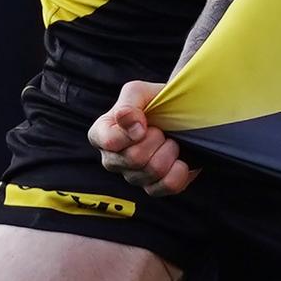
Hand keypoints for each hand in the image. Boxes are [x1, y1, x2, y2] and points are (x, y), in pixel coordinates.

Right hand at [87, 80, 199, 196]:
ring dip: (169, 150)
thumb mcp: (137, 92)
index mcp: (102, 134)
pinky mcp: (153, 188)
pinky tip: (179, 159)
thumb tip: (126, 120)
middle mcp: (112, 159)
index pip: (109, 141)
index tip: (145, 123)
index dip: (129, 133)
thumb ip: (128, 104)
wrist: (177, 114)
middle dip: (156, 138)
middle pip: (134, 157)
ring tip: (169, 140)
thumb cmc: (152, 102)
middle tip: (161, 129)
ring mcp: (132, 177)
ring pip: (153, 170)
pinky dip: (179, 170)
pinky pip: (168, 186)